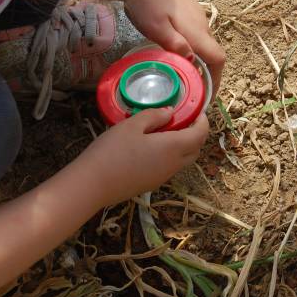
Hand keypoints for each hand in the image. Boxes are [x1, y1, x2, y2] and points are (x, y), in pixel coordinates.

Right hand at [83, 108, 208, 205]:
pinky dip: (170, 155)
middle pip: (195, 149)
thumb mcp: (132, 125)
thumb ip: (154, 116)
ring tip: (166, 131)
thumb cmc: (112, 151)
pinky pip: (169, 167)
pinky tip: (152, 146)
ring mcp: (163, 177)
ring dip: (183, 145)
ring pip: (183, 160)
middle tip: (184, 119)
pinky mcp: (151, 184)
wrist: (93, 185)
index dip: (203, 122)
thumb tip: (170, 112)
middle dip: (195, 134)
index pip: (199, 135)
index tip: (198, 111)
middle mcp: (173, 165)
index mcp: (173, 148)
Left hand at [118, 0, 224, 96]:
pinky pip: (197, 37)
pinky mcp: (189, 13)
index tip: (207, 97)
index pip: (217, 60)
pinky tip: (176, 55)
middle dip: (207, 76)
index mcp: (197, 31)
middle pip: (213, 55)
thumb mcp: (155, 26)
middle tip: (192, 93)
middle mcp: (202, 25)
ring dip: (199, 64)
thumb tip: (191, 62)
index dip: (216, 81)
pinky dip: (193, 52)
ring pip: (204, 47)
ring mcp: (197, 17)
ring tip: (183, 78)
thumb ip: (174, 44)